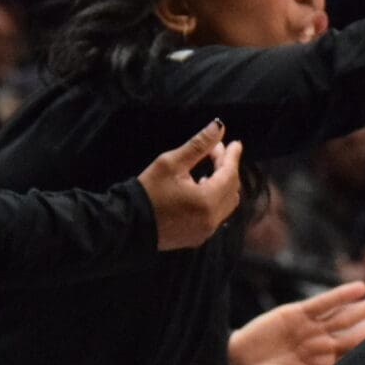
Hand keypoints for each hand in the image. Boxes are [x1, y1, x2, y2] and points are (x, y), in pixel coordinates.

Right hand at [139, 119, 244, 250]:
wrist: (129, 223)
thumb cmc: (148, 190)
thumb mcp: (171, 163)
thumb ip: (198, 145)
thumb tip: (218, 127)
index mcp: (207, 200)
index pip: (230, 174)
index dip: (233, 157)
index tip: (235, 143)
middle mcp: (212, 219)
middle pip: (232, 189)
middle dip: (227, 168)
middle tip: (216, 152)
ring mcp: (207, 230)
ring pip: (227, 204)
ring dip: (223, 184)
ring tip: (211, 168)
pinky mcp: (199, 237)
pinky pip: (217, 215)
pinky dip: (216, 200)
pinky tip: (203, 189)